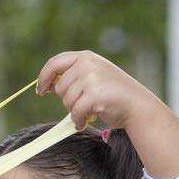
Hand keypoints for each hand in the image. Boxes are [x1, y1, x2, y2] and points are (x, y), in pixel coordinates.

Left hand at [36, 50, 160, 130]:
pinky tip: (85, 121)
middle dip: (67, 99)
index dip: (44, 77)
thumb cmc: (112, 93)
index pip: (54, 63)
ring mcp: (91, 78)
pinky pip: (74, 112)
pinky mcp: (94, 95)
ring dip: (75, 110)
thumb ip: (73, 75)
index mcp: (85, 57)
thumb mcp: (93, 75)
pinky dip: (78, 120)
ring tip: (90, 109)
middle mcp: (87, 64)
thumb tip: (46, 84)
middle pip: (59, 87)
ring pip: (66, 101)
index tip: (41, 90)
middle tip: (84, 103)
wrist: (137, 105)